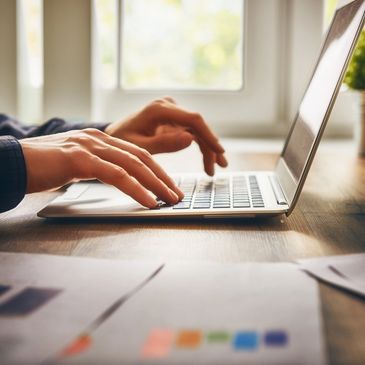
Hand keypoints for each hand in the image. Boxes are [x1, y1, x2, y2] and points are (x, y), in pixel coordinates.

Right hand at [19, 129, 183, 207]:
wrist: (10, 161)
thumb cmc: (41, 166)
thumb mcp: (75, 163)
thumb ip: (96, 167)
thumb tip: (116, 180)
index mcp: (99, 139)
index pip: (137, 153)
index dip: (157, 170)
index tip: (169, 185)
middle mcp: (98, 139)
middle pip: (142, 157)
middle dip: (163, 178)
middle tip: (177, 194)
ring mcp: (90, 146)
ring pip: (134, 165)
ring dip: (156, 184)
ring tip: (170, 199)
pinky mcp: (80, 159)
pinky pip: (116, 175)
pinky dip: (136, 189)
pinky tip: (149, 201)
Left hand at [105, 97, 227, 175]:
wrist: (114, 136)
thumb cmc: (122, 142)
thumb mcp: (139, 147)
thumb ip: (163, 144)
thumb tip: (190, 139)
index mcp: (159, 109)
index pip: (193, 119)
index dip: (209, 135)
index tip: (219, 151)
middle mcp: (168, 107)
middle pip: (198, 126)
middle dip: (210, 146)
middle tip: (220, 166)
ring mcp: (172, 112)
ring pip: (197, 130)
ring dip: (207, 148)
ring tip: (215, 168)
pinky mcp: (173, 120)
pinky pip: (191, 133)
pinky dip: (200, 146)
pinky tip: (207, 160)